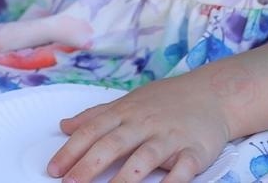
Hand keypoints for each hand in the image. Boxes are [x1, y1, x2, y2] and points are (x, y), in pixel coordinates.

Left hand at [46, 75, 229, 182]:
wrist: (214, 93)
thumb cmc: (166, 101)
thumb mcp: (129, 102)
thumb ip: (96, 116)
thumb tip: (65, 126)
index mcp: (127, 112)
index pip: (94, 131)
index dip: (72, 150)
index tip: (54, 169)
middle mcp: (146, 123)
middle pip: (114, 144)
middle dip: (90, 165)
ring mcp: (170, 137)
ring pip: (145, 157)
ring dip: (126, 177)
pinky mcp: (195, 151)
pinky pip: (182, 169)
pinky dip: (172, 182)